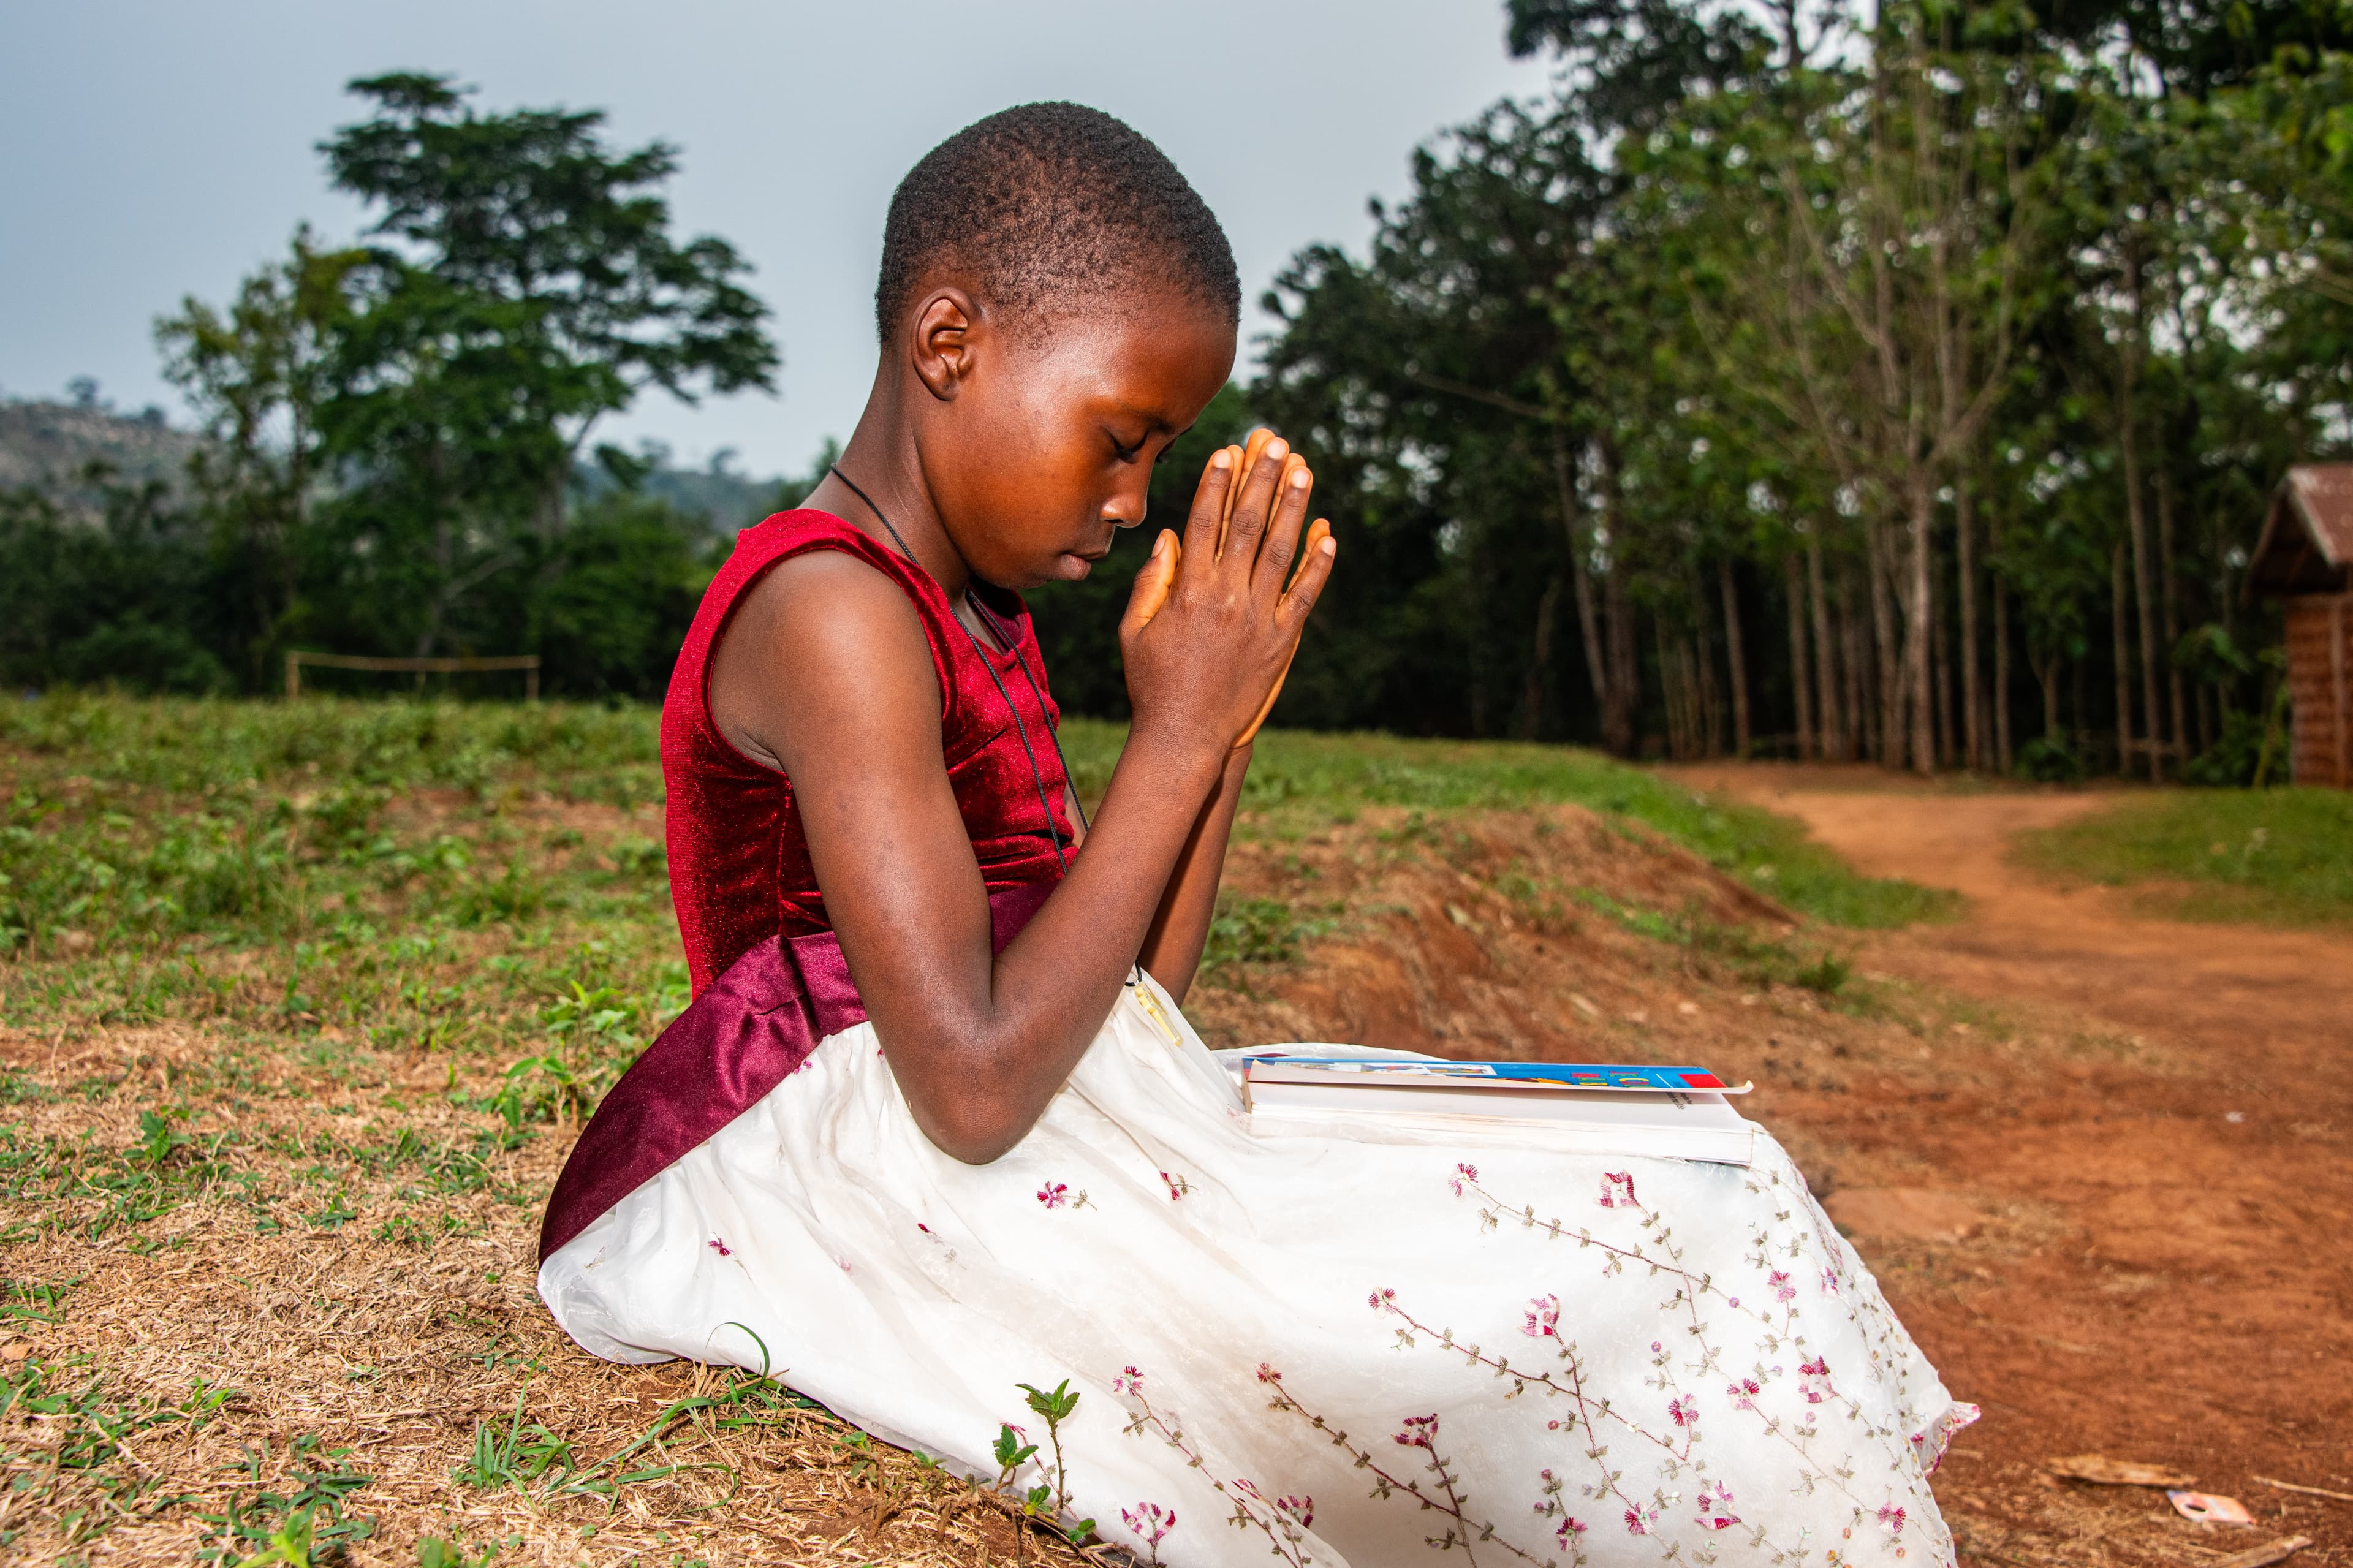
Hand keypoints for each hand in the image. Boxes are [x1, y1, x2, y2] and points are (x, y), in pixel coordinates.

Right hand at [1118, 431, 1334, 756]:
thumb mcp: (1134, 630)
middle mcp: (1226, 598)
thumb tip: (1167, 536)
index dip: (1216, 484)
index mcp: (1188, 592)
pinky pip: (1303, 596)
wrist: (1185, 736)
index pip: (1204, 523)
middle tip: (1275, 443)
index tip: (1227, 451)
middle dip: (1261, 479)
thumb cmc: (1152, 683)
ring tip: (1303, 471)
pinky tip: (1326, 535)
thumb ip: (1151, 582)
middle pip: (1247, 525)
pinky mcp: (1281, 642)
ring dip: (1293, 507)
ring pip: (1281, 551)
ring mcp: (1257, 619)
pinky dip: (1317, 565)